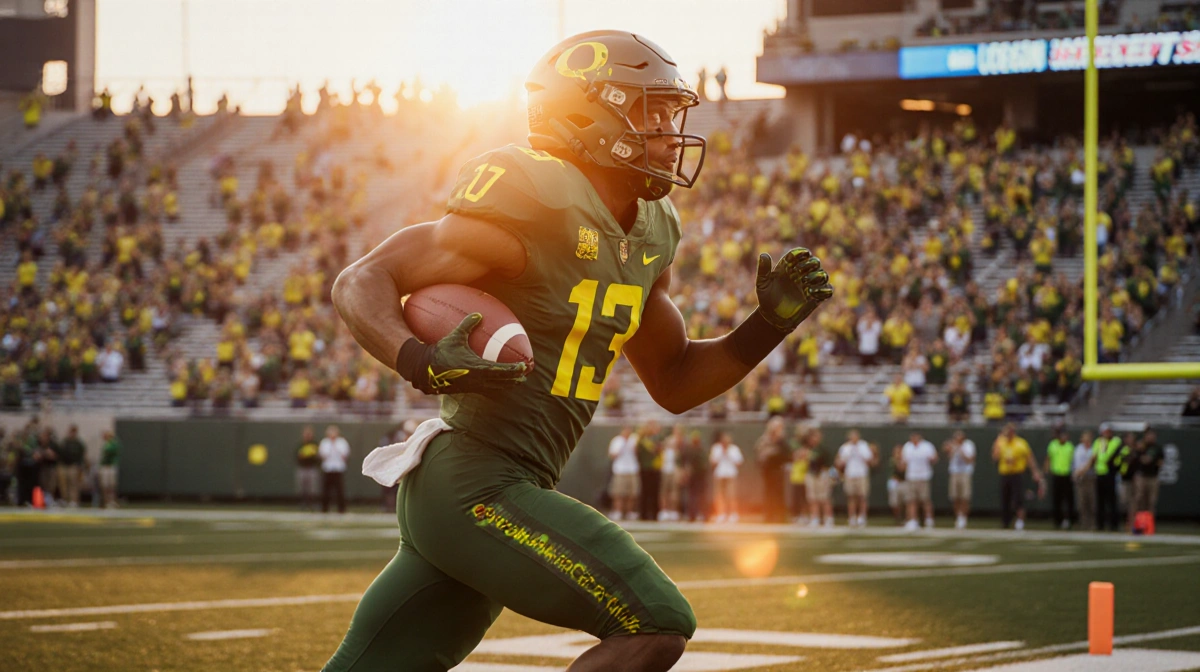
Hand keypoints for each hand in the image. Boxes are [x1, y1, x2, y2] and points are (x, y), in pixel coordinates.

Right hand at [398, 313, 526, 394]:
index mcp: (477, 367)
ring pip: (495, 388)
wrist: (425, 369)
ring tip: (517, 382)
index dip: (513, 369)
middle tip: (525, 375)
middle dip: (515, 378)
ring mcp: (472, 386)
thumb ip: (468, 325)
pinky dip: (495, 388)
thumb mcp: (455, 336)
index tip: (524, 366)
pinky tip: (499, 386)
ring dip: (507, 385)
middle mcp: (477, 379)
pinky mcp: (467, 389)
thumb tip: (478, 313)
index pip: (500, 369)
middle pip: (501, 381)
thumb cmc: (441, 351)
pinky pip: (486, 390)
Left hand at [755, 248, 832, 332]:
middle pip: (814, 262)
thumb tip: (763, 255)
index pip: (800, 254)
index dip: (800, 254)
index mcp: (790, 266)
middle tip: (798, 271)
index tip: (793, 260)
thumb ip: (763, 270)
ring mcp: (811, 285)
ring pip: (823, 275)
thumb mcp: (762, 284)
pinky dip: (823, 289)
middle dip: (809, 264)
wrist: (773, 316)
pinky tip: (811, 293)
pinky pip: (827, 290)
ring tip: (805, 282)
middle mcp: (803, 273)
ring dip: (816, 276)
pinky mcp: (817, 297)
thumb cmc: (767, 298)